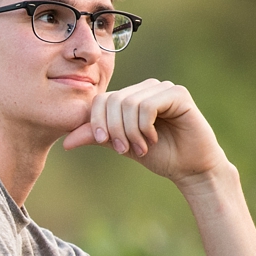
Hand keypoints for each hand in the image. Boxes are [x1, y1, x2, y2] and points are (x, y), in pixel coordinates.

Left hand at [60, 78, 226, 184]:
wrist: (189, 168)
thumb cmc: (158, 155)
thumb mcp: (120, 145)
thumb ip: (96, 137)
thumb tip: (65, 142)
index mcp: (131, 96)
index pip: (101, 99)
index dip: (98, 123)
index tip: (108, 144)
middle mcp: (146, 88)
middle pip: (113, 101)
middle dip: (115, 130)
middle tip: (126, 149)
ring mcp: (163, 88)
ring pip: (128, 104)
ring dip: (131, 132)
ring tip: (141, 147)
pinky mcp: (178, 94)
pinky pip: (147, 106)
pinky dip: (144, 127)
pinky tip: (153, 138)